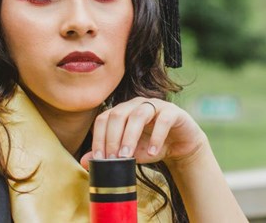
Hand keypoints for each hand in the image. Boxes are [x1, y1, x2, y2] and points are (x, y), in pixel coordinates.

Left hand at [80, 97, 206, 169]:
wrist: (180, 146)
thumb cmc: (151, 147)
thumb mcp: (129, 154)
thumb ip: (109, 156)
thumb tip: (85, 162)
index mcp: (122, 111)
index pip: (103, 118)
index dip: (99, 137)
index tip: (99, 158)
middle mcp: (136, 105)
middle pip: (118, 115)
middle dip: (112, 138)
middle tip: (112, 159)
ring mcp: (155, 105)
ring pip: (138, 115)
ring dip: (130, 137)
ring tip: (128, 156)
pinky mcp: (173, 112)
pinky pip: (163, 120)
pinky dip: (156, 136)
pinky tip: (153, 152)